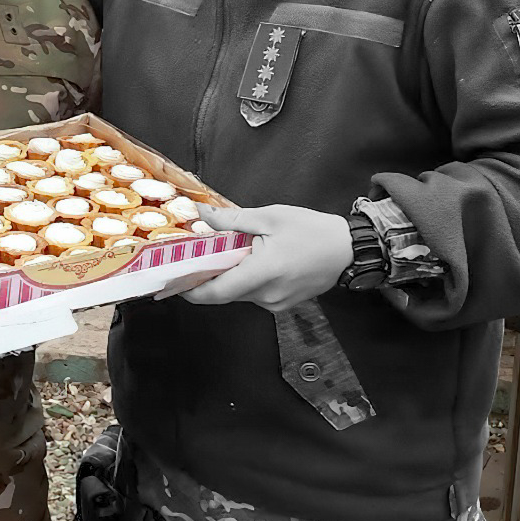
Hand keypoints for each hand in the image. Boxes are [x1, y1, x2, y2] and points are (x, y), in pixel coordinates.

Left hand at [174, 203, 352, 311]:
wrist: (348, 250)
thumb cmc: (312, 230)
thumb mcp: (270, 217)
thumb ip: (233, 220)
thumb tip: (202, 215)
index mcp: (263, 273)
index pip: (216, 291)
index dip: (191, 289)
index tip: (171, 282)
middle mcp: (266, 295)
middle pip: (225, 291)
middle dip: (209, 275)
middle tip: (194, 257)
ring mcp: (275, 304)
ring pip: (239, 293)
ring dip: (229, 276)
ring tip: (228, 252)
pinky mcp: (282, 305)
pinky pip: (254, 294)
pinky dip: (245, 279)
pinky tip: (251, 260)